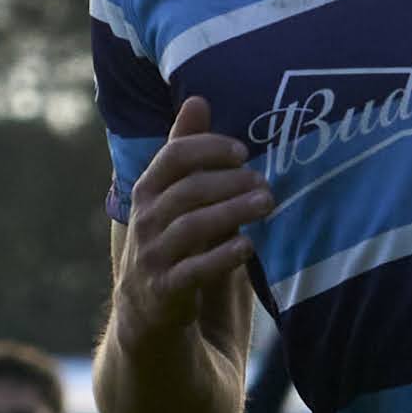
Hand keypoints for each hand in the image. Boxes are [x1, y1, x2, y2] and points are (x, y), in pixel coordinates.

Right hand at [113, 99, 275, 340]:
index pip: (173, 156)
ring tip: (266, 204)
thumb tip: (198, 99)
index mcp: (148, 191)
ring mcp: (152, 256)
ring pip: (192, 227)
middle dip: (230, 182)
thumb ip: (187, 152)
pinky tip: (248, 247)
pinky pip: (193, 271)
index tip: (243, 152)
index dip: (209, 148)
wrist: (148, 312)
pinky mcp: (164, 291)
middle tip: (265, 182)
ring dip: (233, 212)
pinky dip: (222, 256)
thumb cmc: (172, 241)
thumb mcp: (175, 196)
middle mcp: (144, 220)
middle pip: (188, 190)